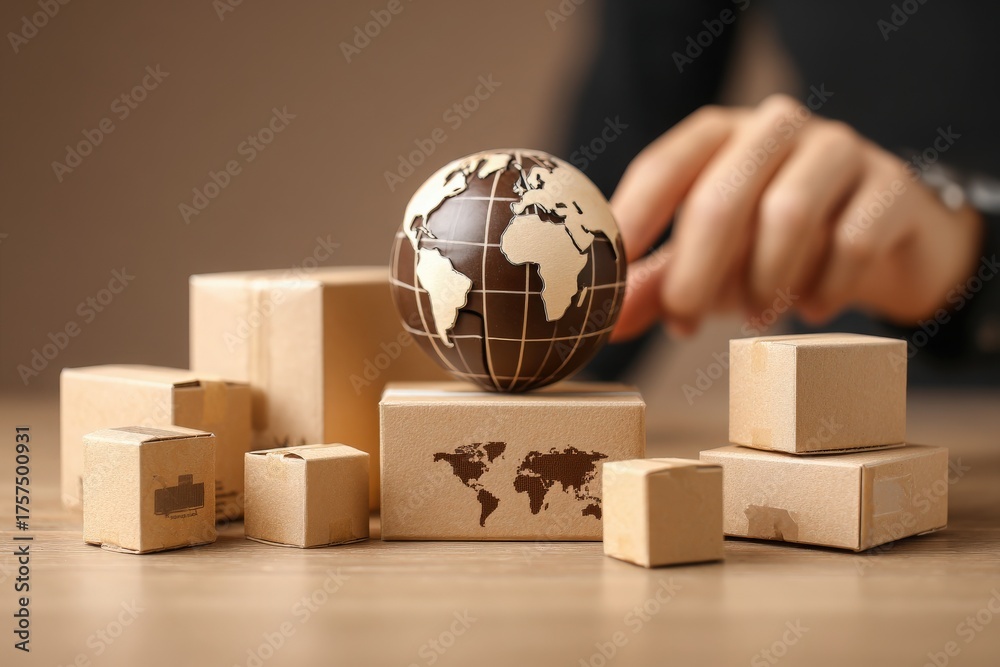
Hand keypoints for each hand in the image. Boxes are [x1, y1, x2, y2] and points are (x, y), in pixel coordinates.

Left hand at [610, 94, 983, 339]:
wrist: (886, 239)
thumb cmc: (777, 246)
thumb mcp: (711, 262)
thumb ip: (659, 284)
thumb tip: (605, 325)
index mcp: (720, 136)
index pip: (664, 166)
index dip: (633, 219)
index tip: (609, 275)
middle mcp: (774, 128)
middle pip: (723, 194)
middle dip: (696, 269)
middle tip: (684, 322)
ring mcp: (838, 149)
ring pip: (790, 211)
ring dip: (765, 279)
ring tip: (758, 319)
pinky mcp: (892, 185)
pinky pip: (854, 239)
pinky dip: (827, 286)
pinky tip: (814, 309)